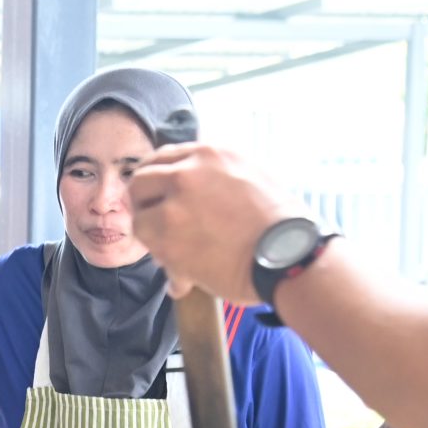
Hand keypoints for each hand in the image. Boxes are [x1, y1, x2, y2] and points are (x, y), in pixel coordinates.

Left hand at [129, 144, 297, 304]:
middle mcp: (187, 171)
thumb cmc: (279, 223)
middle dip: (144, 204)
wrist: (288, 254)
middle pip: (141, 180)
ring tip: (173, 251)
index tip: (156, 196)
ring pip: (138, 213)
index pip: (162, 158)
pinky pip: (146, 243)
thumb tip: (189, 184)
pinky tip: (181, 273)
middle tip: (155, 224)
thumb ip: (217, 174)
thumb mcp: (251, 175)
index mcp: (210, 154)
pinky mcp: (165, 233)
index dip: (156, 180)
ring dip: (152, 234)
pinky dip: (160, 259)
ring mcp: (173, 202)